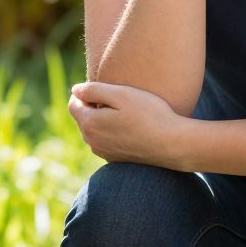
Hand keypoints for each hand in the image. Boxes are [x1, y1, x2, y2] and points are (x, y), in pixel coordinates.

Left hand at [69, 81, 191, 168]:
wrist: (172, 144)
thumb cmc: (149, 115)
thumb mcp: (121, 94)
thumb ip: (94, 90)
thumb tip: (75, 90)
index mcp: (90, 124)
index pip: (73, 104)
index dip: (85, 92)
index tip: (105, 87)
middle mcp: (92, 142)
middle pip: (83, 118)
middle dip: (92, 105)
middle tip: (117, 97)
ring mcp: (103, 153)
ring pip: (94, 130)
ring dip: (102, 119)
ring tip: (125, 111)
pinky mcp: (115, 159)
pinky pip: (106, 141)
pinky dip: (112, 131)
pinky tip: (131, 126)